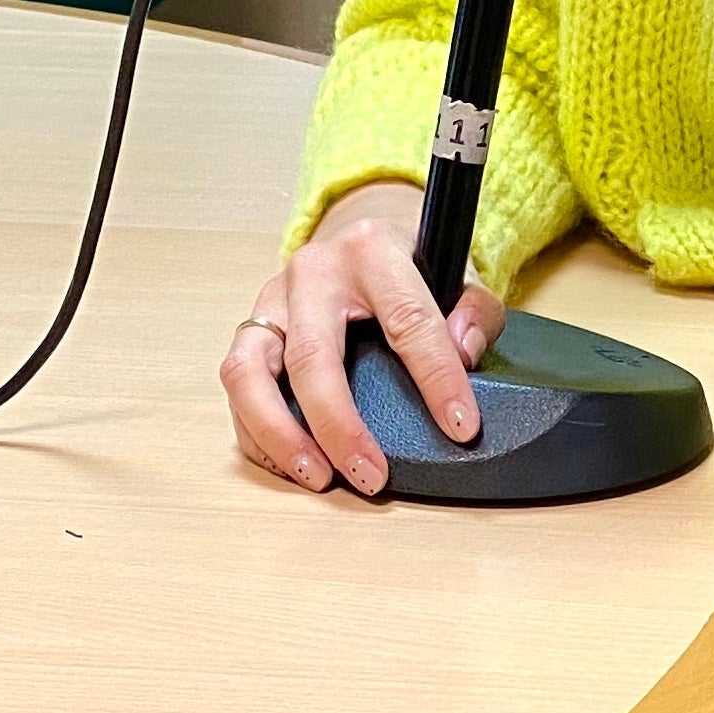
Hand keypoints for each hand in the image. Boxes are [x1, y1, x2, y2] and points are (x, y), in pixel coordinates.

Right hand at [221, 181, 503, 495]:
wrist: (360, 236)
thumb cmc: (408, 264)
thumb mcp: (457, 271)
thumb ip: (475, 311)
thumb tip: (463, 353)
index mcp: (371, 251)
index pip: (406, 321)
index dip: (436, 379)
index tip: (459, 427)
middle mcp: (312, 273)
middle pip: (312, 357)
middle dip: (339, 427)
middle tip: (372, 476)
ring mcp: (272, 301)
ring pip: (248, 373)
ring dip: (279, 435)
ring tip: (318, 477)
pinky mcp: (251, 330)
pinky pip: (238, 389)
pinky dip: (258, 435)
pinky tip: (292, 464)